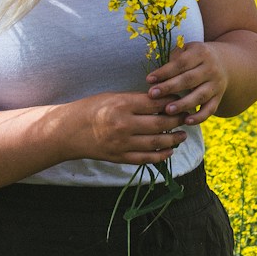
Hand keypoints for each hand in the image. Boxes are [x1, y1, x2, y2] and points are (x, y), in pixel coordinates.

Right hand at [66, 91, 186, 165]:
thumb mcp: (113, 96)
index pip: (155, 103)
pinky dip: (160, 156)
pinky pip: (146, 158)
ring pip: (156, 142)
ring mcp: (122, 143)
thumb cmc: (91, 109)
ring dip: (173, 139)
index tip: (181, 101)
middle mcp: (124, 124)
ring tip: (182, 135)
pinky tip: (169, 151)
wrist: (69, 131)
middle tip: (187, 118)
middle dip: (177, 121)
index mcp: (122, 104)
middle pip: (160, 123)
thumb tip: (162, 101)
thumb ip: (136, 100)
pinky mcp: (120, 157)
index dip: (171, 102)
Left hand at [145, 41, 227, 125]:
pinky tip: (186, 121)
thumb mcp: (187, 50)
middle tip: (152, 95)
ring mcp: (216, 84)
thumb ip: (173, 59)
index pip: (181, 63)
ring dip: (183, 104)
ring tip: (167, 110)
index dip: (164, 72)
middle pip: (189, 79)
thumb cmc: (195, 57)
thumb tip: (157, 76)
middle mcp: (210, 68)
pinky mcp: (218, 98)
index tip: (149, 80)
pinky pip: (210, 109)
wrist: (224, 63)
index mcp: (200, 53)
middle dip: (169, 88)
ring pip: (199, 96)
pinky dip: (199, 117)